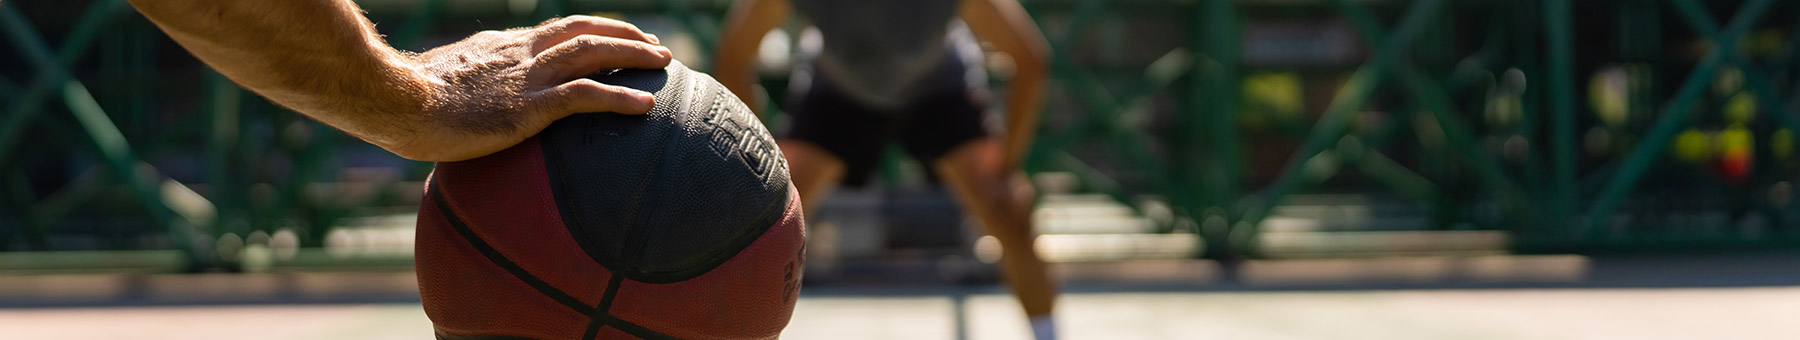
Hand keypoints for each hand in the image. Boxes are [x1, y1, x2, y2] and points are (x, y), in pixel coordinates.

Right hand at [395, 16, 673, 160]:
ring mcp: (526, 77)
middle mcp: (520, 53)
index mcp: (501, 47)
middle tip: (655, 46)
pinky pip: (585, 97)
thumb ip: (466, 93)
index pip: (557, 31)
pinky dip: (620, 98)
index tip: (618, 38)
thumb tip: (467, 112)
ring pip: (593, 53)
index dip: (592, 31)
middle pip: (584, 32)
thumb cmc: (405, 104)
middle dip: (624, 35)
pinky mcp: (527, 106)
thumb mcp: (443, 88)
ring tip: (663, 63)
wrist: (392, 102)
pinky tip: (646, 106)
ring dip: (633, 55)